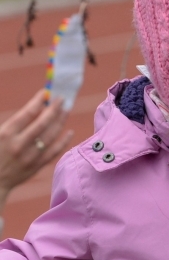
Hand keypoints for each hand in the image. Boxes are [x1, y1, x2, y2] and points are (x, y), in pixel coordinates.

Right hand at [0, 91, 72, 213]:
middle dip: (54, 109)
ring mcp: (29, 156)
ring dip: (60, 121)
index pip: (27, 113)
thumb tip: (35, 106)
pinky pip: (54, 151)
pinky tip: (70, 131)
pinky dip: (64, 141)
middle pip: (42, 123)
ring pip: (51, 135)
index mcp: (6, 133)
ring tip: (66, 110)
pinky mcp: (36, 166)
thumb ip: (14, 122)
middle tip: (62, 99)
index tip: (46, 93)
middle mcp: (18, 144)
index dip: (38, 101)